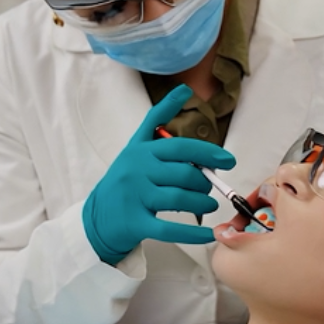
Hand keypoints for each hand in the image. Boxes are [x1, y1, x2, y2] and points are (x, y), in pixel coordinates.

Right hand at [83, 86, 236, 265]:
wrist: (96, 216)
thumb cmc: (125, 179)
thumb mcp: (136, 146)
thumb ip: (159, 121)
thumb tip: (184, 90)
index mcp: (141, 150)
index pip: (180, 147)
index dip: (207, 152)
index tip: (228, 160)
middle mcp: (137, 170)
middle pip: (183, 173)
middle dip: (204, 182)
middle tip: (209, 187)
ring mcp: (135, 196)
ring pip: (179, 198)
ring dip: (201, 203)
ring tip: (208, 205)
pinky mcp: (135, 222)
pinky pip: (169, 228)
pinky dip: (191, 232)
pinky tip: (207, 234)